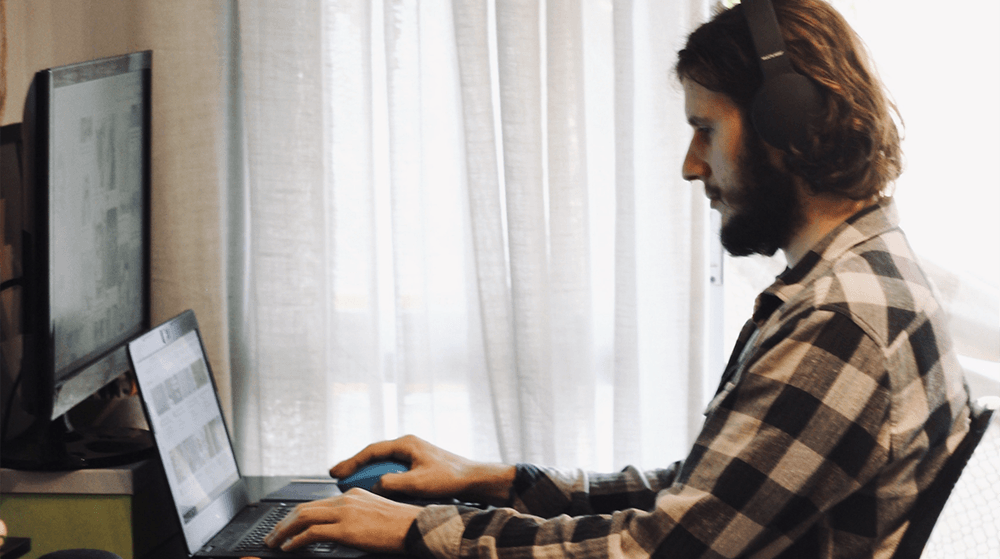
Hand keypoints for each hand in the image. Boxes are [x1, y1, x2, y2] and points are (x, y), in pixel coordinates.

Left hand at [264, 489, 420, 552]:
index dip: (295, 515)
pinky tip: (289, 547)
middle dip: (283, 523)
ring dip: (283, 531)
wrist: (417, 527)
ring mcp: (345, 513)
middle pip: (304, 508)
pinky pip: (311, 533)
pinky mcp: (346, 529)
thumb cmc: (403, 525)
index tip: (285, 525)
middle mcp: (346, 499)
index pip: (315, 503)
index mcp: (352, 495)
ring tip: (274, 542)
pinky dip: (295, 540)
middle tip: (271, 535)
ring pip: (303, 517)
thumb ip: (356, 516)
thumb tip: (341, 530)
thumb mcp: (376, 513)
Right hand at [330, 435, 514, 505]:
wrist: (473, 479)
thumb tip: (375, 486)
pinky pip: (393, 470)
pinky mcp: (418, 465)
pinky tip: (376, 490)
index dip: (351, 461)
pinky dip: (382, 479)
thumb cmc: (451, 477)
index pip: (371, 451)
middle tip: (337, 477)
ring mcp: (413, 454)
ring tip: (352, 485)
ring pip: (383, 464)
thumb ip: (393, 483)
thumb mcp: (418, 483)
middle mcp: (408, 445)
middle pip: (374, 456)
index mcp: (406, 444)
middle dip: (356, 467)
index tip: (336, 471)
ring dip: (368, 474)